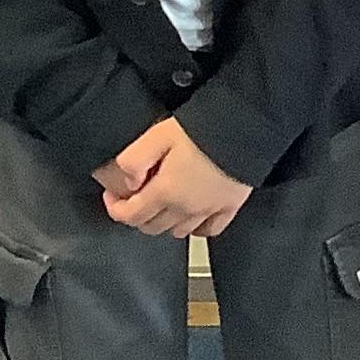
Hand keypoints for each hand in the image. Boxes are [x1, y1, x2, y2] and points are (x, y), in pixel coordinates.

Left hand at [95, 117, 251, 238]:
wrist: (247, 129)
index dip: (115, 208)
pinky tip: (193, 217)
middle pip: (151, 227)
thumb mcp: (159, 134)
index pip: (130, 216)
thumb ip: (134, 159)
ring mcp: (209, 211)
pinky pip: (208, 230)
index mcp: (165, 192)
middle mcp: (185, 208)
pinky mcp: (229, 207)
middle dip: (137, 215)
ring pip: (177, 232)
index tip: (112, 196)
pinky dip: (196, 228)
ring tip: (161, 204)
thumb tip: (126, 181)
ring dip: (163, 222)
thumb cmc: (206, 128)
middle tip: (134, 198)